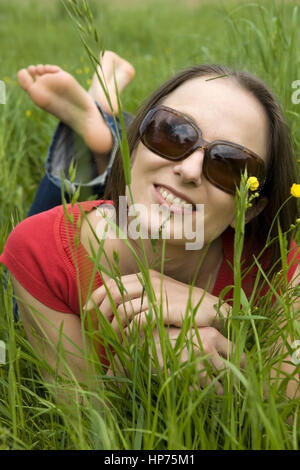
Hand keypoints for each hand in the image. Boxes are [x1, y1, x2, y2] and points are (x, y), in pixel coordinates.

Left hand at [84, 269, 231, 337]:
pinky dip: (128, 333)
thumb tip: (119, 304)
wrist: (212, 310)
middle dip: (101, 311)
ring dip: (114, 327)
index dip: (97, 296)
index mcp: (146, 275)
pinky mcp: (162, 310)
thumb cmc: (185, 305)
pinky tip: (128, 341)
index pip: (113, 283)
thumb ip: (142, 294)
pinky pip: (135, 322)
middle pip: (113, 294)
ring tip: (113, 338)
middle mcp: (149, 282)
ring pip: (122, 310)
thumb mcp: (162, 293)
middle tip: (97, 327)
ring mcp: (155, 295)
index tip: (89, 309)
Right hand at [106, 322, 245, 395]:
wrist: (139, 341)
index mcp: (211, 335)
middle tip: (230, 385)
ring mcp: (195, 365)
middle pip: (231, 373)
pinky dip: (200, 396)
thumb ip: (208, 336)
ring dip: (216, 391)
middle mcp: (207, 349)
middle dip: (231, 382)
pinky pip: (200, 394)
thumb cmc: (165, 333)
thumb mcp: (189, 328)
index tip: (242, 371)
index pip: (239, 354)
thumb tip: (226, 349)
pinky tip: (194, 390)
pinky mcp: (183, 379)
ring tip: (210, 388)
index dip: (243, 365)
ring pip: (218, 388)